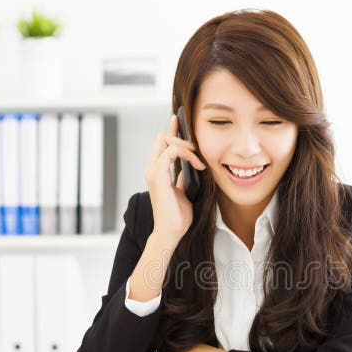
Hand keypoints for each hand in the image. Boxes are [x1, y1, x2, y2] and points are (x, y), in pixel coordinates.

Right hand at [145, 113, 206, 241]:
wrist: (171, 232)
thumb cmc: (178, 216)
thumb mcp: (183, 191)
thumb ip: (182, 178)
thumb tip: (189, 168)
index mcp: (158, 171)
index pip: (162, 143)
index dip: (172, 130)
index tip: (180, 119)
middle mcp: (152, 168)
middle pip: (162, 138)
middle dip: (181, 135)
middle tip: (197, 147)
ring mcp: (153, 171)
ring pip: (166, 141)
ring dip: (186, 146)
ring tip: (198, 159)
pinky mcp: (158, 176)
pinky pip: (171, 152)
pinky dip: (186, 154)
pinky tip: (197, 165)